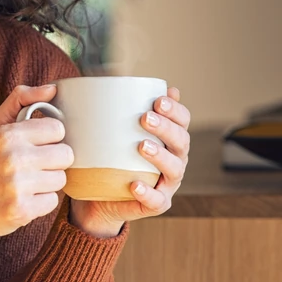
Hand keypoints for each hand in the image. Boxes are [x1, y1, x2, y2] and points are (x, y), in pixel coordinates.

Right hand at [0, 84, 73, 275]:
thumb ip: (20, 100)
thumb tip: (53, 88)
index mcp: (8, 134)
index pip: (57, 129)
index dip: (49, 138)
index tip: (35, 146)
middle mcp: (13, 158)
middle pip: (65, 155)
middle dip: (52, 162)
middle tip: (32, 167)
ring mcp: (18, 185)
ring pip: (61, 179)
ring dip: (47, 183)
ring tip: (26, 184)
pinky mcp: (23, 210)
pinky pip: (53, 202)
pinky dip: (41, 203)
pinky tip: (23, 199)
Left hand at [69, 87, 191, 237]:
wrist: (99, 197)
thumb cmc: (109, 157)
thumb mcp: (112, 132)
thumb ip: (118, 110)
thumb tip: (113, 78)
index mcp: (169, 139)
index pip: (182, 121)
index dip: (176, 110)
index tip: (158, 100)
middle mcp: (174, 160)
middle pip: (181, 142)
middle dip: (166, 128)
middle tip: (145, 118)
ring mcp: (167, 184)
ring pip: (174, 169)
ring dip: (160, 156)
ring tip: (142, 146)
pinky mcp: (155, 204)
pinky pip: (156, 200)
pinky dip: (148, 192)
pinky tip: (135, 184)